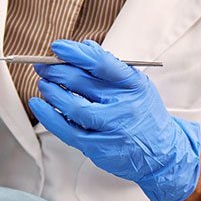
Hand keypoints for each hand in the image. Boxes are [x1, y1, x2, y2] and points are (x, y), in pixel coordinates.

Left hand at [29, 40, 200, 200]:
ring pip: (73, 107)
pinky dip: (48, 116)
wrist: (162, 153)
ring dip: (52, 92)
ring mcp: (111, 128)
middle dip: (56, 71)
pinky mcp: (98, 147)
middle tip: (43, 66)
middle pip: (82, 83)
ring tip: (43, 83)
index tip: (57, 47)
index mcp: (133, 84)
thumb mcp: (136, 86)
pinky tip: (38, 105)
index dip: (76, 53)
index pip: (102, 63)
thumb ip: (110, 67)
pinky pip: (67, 130)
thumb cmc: (143, 113)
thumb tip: (83, 47)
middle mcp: (123, 105)